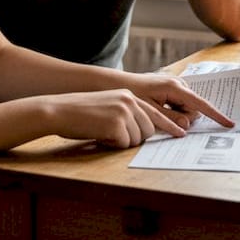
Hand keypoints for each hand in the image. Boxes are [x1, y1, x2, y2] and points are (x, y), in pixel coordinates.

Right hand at [42, 89, 187, 147]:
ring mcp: (124, 111)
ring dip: (122, 142)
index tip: (181, 134)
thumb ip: (126, 115)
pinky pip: (124, 144)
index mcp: (128, 95)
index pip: (154, 113)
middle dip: (134, 138)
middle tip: (112, 135)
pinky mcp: (117, 123)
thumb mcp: (107, 107)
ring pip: (137, 139)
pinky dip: (112, 144)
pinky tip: (98, 135)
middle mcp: (130, 100)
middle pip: (148, 130)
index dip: (169, 126)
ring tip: (102, 132)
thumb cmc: (79, 113)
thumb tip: (144, 131)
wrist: (58, 110)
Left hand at [124, 72, 234, 130]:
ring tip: (158, 109)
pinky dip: (174, 109)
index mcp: (175, 88)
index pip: (200, 104)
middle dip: (183, 118)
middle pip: (193, 109)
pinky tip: (161, 106)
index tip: (229, 123)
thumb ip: (170, 118)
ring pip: (188, 108)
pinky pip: (182, 104)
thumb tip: (188, 123)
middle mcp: (179, 83)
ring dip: (177, 114)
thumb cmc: (134, 97)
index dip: (215, 115)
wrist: (121, 84)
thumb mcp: (150, 111)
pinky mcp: (174, 88)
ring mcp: (177, 85)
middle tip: (163, 116)